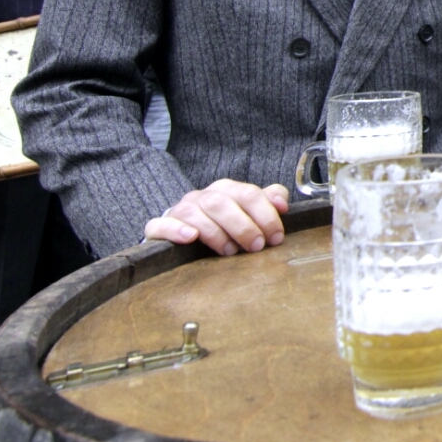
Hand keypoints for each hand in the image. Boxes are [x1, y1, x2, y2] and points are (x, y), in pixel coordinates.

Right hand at [144, 179, 288, 255]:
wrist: (182, 234)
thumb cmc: (222, 226)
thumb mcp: (247, 214)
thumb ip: (267, 203)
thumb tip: (282, 204)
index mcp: (227, 190)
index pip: (248, 194)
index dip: (265, 214)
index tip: (276, 237)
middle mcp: (203, 196)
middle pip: (223, 202)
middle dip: (243, 226)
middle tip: (257, 246)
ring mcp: (180, 210)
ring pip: (196, 213)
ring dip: (216, 232)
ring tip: (230, 251)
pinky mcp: (159, 226)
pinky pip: (162, 224)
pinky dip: (176, 230)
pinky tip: (191, 237)